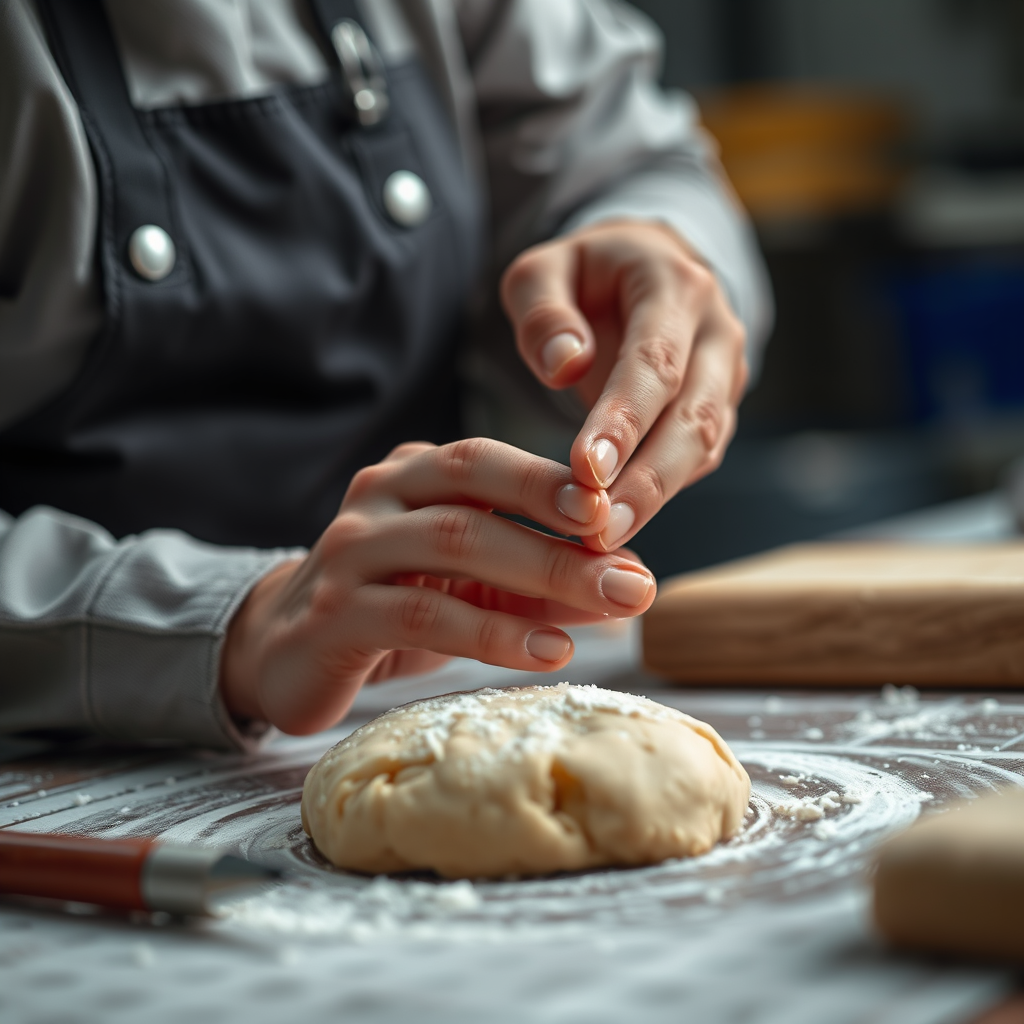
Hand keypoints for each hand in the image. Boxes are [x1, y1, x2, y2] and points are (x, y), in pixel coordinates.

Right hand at [219, 439, 655, 733]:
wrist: (287, 650)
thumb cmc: (393, 608)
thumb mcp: (472, 589)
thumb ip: (539, 582)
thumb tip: (629, 585)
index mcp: (412, 475)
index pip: (488, 460)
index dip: (554, 480)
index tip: (620, 511)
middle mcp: (378, 496)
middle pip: (476, 491)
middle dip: (559, 530)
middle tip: (630, 569)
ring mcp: (351, 550)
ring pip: (453, 544)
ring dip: (539, 575)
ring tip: (608, 608)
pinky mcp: (336, 613)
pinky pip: (423, 615)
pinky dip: (492, 633)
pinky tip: (547, 651)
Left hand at [501, 220, 747, 552]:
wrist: (646, 269)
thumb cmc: (586, 275)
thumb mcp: (546, 269)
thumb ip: (544, 310)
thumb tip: (565, 365)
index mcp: (675, 286)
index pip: (654, 362)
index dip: (624, 419)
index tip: (586, 470)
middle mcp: (716, 332)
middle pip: (693, 416)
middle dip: (646, 480)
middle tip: (599, 528)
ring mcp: (726, 375)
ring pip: (704, 447)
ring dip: (656, 498)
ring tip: (604, 540)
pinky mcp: (718, 411)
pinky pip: (698, 459)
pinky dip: (662, 495)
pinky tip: (620, 524)